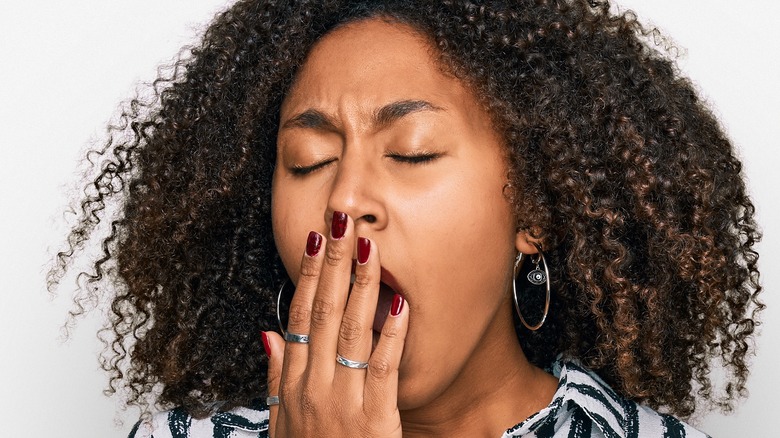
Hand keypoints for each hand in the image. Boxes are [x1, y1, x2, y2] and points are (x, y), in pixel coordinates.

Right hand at [264, 212, 408, 436]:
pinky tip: (401, 302)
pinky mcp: (375, 419)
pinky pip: (383, 367)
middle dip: (333, 263)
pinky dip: (392, 333)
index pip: (299, 316)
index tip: (315, 240)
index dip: (307, 275)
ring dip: (361, 284)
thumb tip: (269, 334)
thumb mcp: (280, 423)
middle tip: (342, 221)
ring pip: (351, 330)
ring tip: (368, 245)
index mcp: (293, 383)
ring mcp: (343, 401)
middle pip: (322, 312)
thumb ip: (276, 378)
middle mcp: (314, 386)